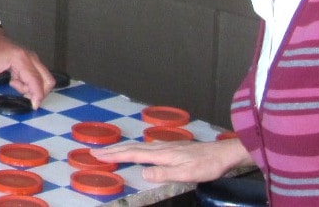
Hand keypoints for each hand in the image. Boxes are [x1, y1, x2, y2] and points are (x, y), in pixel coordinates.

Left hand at [0, 27, 55, 107]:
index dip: (37, 95)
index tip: (33, 106)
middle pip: (47, 80)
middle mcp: (31, 59)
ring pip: (43, 79)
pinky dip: (28, 84)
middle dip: (39, 93)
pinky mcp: (31, 62)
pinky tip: (14, 81)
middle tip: (24, 99)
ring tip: (14, 84)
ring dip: (32, 89)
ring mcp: (33, 60)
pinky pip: (37, 78)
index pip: (35, 79)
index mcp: (21, 59)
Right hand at [91, 137, 252, 184]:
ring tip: (111, 150)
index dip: (115, 155)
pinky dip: (135, 148)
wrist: (223, 154)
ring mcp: (167, 146)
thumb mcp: (186, 173)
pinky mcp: (173, 147)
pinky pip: (147, 146)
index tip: (97, 155)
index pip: (133, 154)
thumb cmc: (206, 165)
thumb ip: (163, 173)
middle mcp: (161, 147)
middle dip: (113, 150)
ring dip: (123, 148)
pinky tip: (138, 149)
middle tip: (95, 151)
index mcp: (162, 154)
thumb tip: (142, 173)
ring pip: (139, 146)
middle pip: (132, 148)